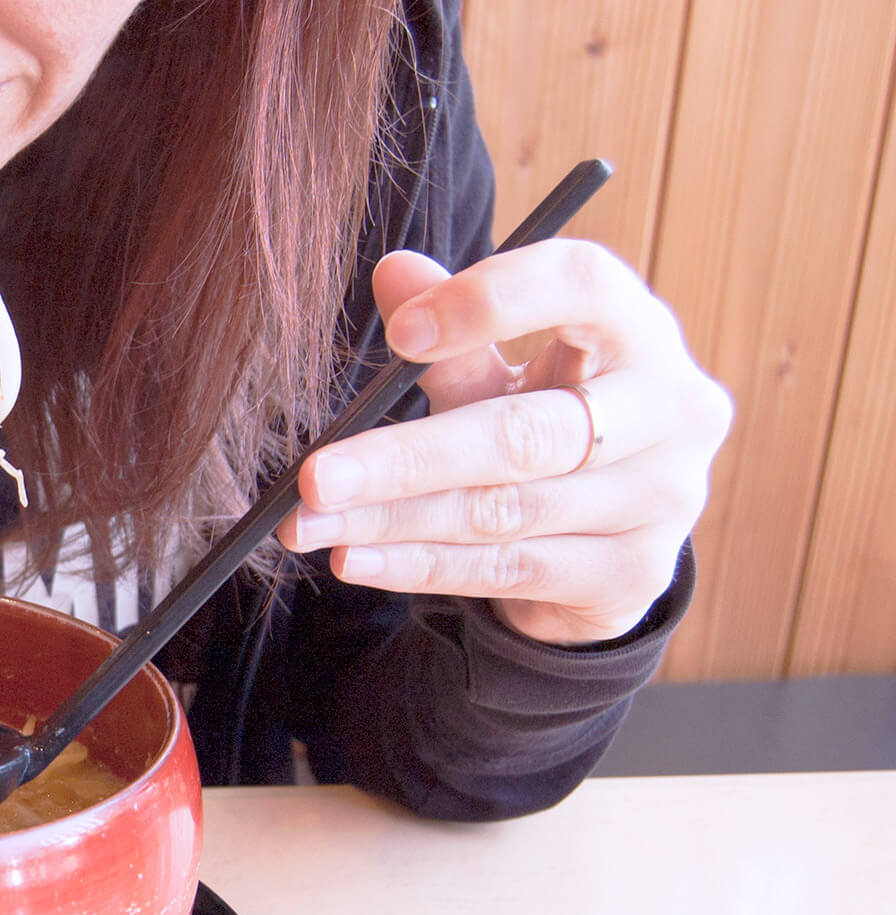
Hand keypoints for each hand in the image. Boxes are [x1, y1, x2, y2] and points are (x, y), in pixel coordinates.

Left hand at [279, 240, 732, 644]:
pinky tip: (355, 559)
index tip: (401, 334)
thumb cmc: (549, 425)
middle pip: (525, 433)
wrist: (614, 539)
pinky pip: (507, 569)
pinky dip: (420, 565)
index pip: (584, 285)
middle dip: (405, 458)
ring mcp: (664, 500)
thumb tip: (394, 271)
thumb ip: (453, 339)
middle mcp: (673, 411)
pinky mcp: (634, 575)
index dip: (494, 299)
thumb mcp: (502, 376)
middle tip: (314, 476)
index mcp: (641, 331)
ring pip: (502, 511)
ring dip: (392, 521)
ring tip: (309, 523)